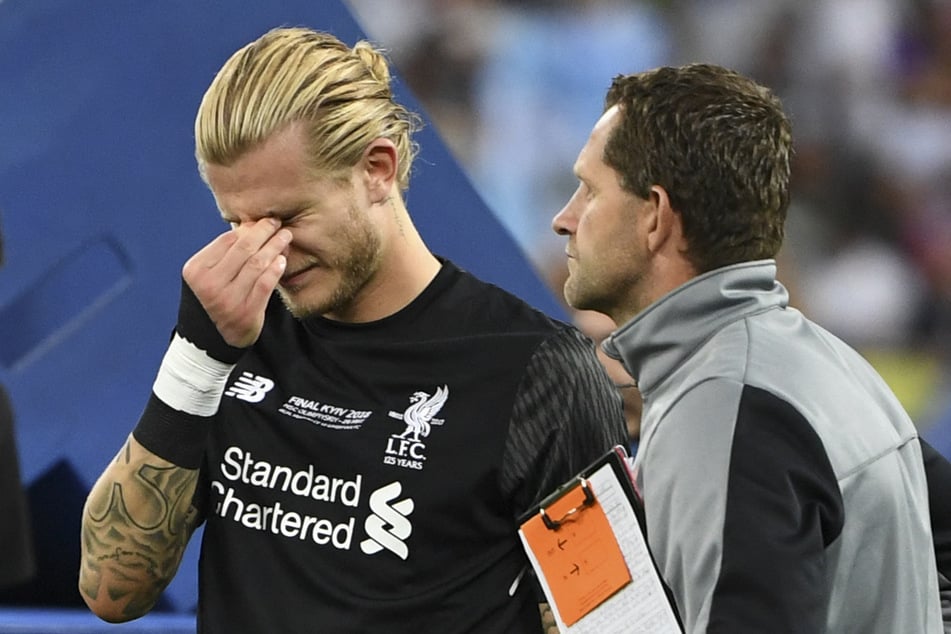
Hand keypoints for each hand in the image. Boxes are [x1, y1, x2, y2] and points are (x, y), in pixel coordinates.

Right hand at [182, 218, 290, 347]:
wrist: (209, 339)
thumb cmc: (213, 298)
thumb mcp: (208, 275)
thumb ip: (225, 254)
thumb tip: (252, 225)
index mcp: (196, 270)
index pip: (227, 240)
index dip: (249, 228)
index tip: (264, 220)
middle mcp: (209, 285)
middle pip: (244, 249)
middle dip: (264, 231)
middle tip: (277, 222)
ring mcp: (227, 300)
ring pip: (257, 264)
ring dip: (275, 247)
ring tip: (285, 237)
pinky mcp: (246, 313)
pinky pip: (265, 284)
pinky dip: (275, 269)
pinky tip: (282, 260)